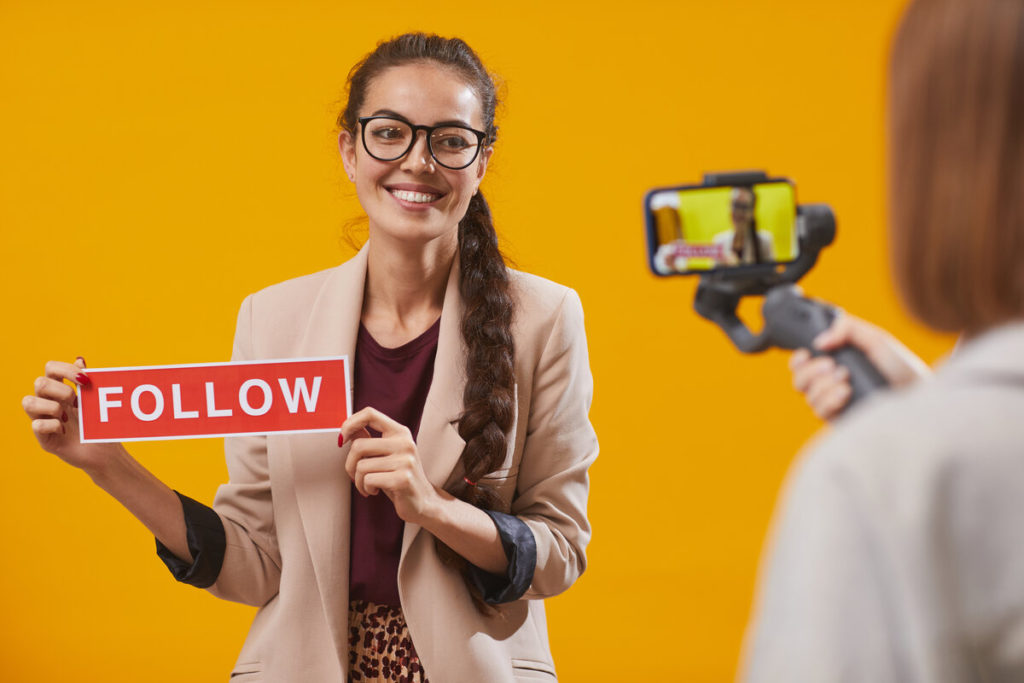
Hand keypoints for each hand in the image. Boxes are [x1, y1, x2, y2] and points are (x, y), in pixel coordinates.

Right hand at [23, 358, 123, 473]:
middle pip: (39, 382)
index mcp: (60, 390)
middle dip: (62, 390)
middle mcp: (48, 402)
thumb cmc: (99, 424)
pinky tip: (64, 431)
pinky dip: (53, 425)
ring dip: (52, 406)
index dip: (65, 369)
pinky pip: (37, 425)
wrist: (104, 452)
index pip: (50, 368)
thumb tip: (79, 359)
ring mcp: (43, 420)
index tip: (86, 379)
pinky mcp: (43, 438)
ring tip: (66, 417)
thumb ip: (86, 381)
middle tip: (77, 402)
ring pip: (28, 401)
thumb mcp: (95, 401)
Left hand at [341, 407, 441, 524]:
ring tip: (368, 486)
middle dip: (350, 465)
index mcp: (400, 432)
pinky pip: (369, 480)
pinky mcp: (403, 479)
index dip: (350, 423)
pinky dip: (366, 488)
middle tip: (355, 475)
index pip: (370, 414)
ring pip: (361, 466)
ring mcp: (406, 460)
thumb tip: (349, 431)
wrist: (423, 502)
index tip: (343, 439)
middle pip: (359, 446)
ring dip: (358, 481)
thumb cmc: (400, 478)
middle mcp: (405, 443)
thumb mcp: (385, 456)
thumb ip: (370, 441)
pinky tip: (375, 491)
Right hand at [790, 313, 930, 420]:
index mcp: (836, 364)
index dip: (798, 360)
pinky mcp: (840, 420)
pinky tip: (846, 392)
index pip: (802, 365)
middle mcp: (831, 385)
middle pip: (798, 382)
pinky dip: (829, 399)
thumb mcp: (875, 338)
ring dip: (824, 385)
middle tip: (831, 365)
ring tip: (846, 378)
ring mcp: (835, 404)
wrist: (918, 394)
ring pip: (809, 397)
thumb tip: (819, 341)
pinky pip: (820, 411)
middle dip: (810, 371)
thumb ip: (846, 328)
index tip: (806, 354)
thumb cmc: (901, 368)